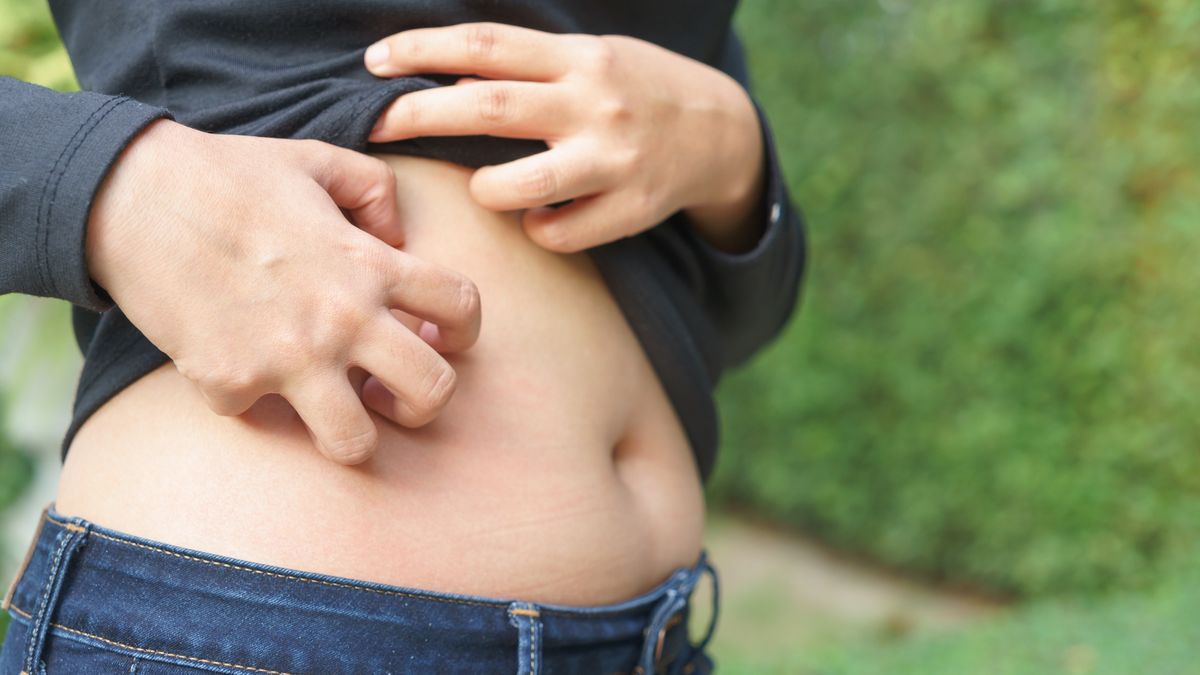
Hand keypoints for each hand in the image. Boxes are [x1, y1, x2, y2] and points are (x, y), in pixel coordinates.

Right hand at [87, 120, 480, 463]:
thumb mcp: (318, 159)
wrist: (136, 198)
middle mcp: (343, 319)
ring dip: (352, 435)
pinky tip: (233, 362)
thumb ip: (374, 192)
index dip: (465, 330)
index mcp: (371, 265)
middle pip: (433, 392)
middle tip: (396, 395)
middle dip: (426, 404)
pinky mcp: (231, 383)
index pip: (462, 307)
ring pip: (356, 443)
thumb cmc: (231, 176)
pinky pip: (258, 418)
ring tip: (334, 412)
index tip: (442, 339)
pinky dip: (249, 399)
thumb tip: (397, 238)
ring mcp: (289, 359)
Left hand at [364, 23, 765, 252]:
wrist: (722, 131)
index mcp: (580, 58)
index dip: (422, 50)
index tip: (374, 64)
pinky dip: (537, 228)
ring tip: (484, 187)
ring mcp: (614, 160)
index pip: (487, 45)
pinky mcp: (631, 210)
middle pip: (488, 107)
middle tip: (376, 126)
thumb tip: (442, 79)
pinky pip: (558, 234)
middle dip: (419, 116)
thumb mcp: (591, 58)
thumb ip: (530, 67)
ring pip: (519, 185)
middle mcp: (595, 104)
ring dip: (483, 190)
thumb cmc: (636, 90)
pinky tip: (542, 218)